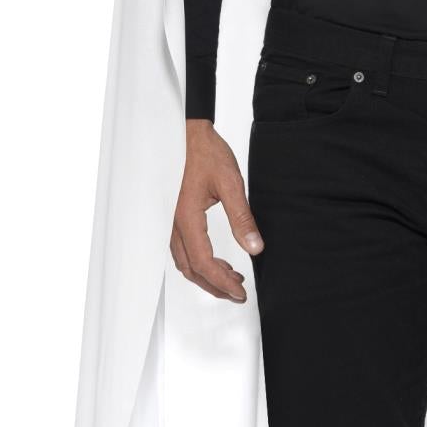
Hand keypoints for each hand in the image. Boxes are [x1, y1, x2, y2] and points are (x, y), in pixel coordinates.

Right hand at [169, 119, 263, 300]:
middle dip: (214, 286)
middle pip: (191, 269)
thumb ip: (242, 218)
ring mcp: (171, 221)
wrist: (188, 133)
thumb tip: (255, 248)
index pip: (203, 263)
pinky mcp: (174, 217)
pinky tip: (217, 260)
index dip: (222, 283)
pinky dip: (199, 262)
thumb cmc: (206, 153)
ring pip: (185, 262)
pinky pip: (182, 250)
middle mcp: (174, 224)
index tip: (241, 292)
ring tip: (233, 278)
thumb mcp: (231, 183)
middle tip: (238, 293)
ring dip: (207, 275)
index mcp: (187, 218)